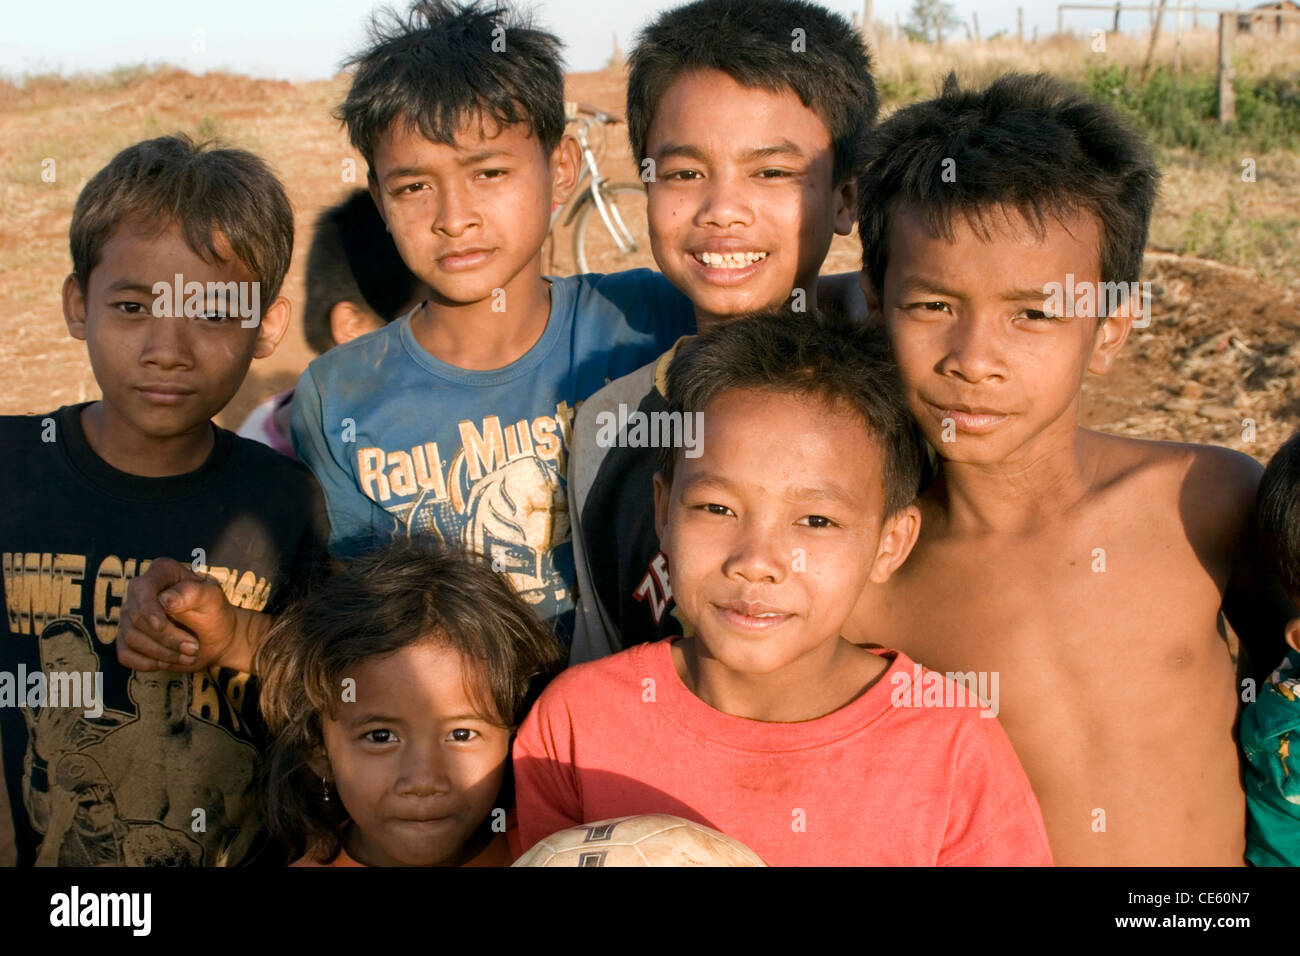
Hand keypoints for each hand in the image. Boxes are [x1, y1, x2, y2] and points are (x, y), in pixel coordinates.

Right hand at [116, 557, 236, 671]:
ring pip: (131, 638)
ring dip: (162, 653)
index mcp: (161, 572)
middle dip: (167, 638)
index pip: (143, 588)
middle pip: (137, 618)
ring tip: (189, 655)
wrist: (214, 638)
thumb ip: (193, 593)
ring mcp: (129, 616)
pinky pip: (125, 655)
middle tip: (193, 648)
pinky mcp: (126, 639)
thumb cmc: (214, 613)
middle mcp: (139, 592)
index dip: (148, 608)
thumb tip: (165, 599)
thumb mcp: (213, 600)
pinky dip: (148, 663)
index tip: (160, 625)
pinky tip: (170, 661)